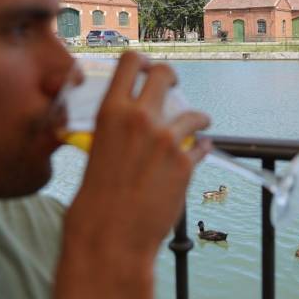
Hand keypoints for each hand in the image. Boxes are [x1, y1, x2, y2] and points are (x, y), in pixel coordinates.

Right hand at [55, 51, 210, 298]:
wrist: (110, 237)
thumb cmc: (95, 200)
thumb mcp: (96, 150)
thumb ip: (117, 129)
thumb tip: (134, 122)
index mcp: (111, 112)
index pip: (131, 62)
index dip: (143, 62)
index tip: (148, 69)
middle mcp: (140, 118)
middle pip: (166, 75)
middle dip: (173, 79)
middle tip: (175, 88)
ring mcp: (166, 139)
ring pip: (195, 114)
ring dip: (198, 119)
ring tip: (199, 125)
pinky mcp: (186, 163)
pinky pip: (203, 147)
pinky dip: (203, 148)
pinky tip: (200, 152)